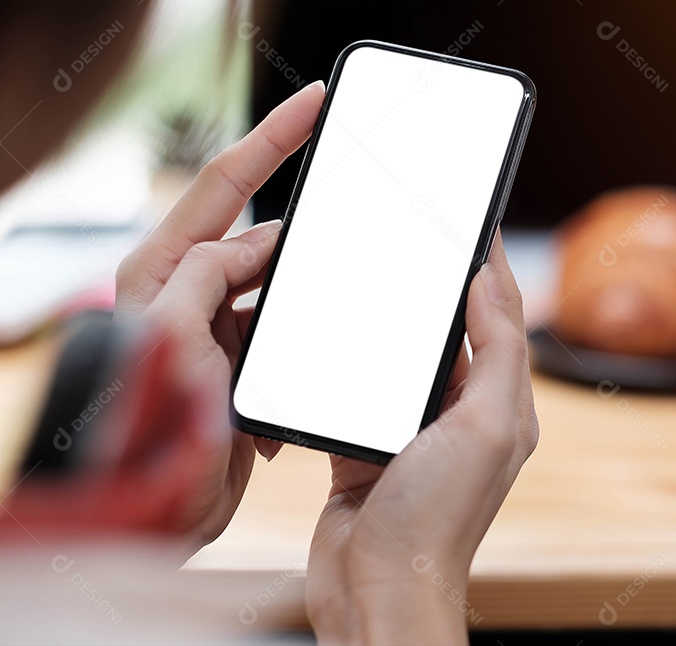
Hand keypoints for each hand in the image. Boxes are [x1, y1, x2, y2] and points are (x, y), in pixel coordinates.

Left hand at [111, 81, 324, 550]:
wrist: (155, 513)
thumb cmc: (147, 427)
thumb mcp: (172, 337)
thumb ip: (205, 275)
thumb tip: (257, 243)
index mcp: (162, 270)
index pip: (224, 182)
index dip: (273, 137)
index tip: (316, 103)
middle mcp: (185, 289)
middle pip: (256, 233)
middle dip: (302, 231)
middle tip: (350, 227)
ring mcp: (212, 323)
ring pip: (276, 284)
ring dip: (304, 298)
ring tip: (325, 317)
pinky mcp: (236, 358)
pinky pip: (281, 327)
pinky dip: (299, 339)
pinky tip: (304, 366)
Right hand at [305, 234, 539, 644]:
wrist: (374, 588)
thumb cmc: (435, 519)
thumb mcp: (484, 427)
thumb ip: (495, 353)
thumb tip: (489, 283)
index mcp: (501, 405)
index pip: (500, 315)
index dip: (488, 264)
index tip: (473, 217)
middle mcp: (462, 413)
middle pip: (453, 327)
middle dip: (439, 278)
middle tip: (420, 228)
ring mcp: (412, 428)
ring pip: (405, 352)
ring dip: (394, 312)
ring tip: (380, 263)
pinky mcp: (366, 442)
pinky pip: (361, 384)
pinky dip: (353, 355)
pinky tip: (339, 328)